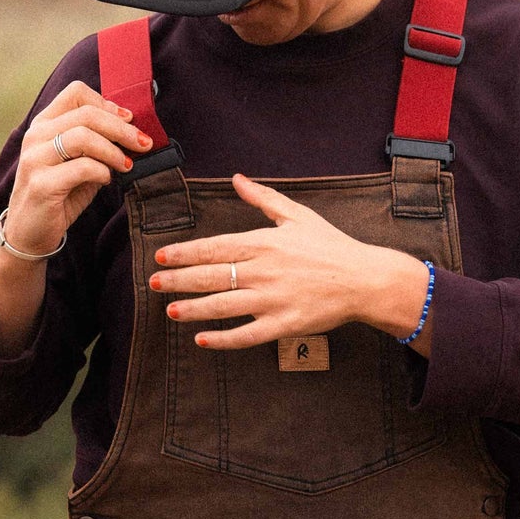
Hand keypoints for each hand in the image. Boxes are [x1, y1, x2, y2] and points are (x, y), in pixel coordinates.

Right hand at [3, 81, 155, 255]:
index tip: (129, 120)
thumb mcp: (77, 163)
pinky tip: (106, 180)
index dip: (108, 104)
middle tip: (142, 143)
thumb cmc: (59, 196)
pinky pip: (82, 168)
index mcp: (43, 125)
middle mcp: (35, 136)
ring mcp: (35, 159)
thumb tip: (131, 130)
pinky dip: (102, 172)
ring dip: (113, 150)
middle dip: (121, 128)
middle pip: (86, 114)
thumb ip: (96, 144)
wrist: (29, 234)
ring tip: (126, 164)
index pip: (76, 93)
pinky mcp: (41, 184)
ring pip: (83, 137)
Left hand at [149, 173, 433, 352]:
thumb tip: (236, 178)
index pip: (215, 247)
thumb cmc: (331, 246)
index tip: (162, 256)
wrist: (365, 279)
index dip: (186, 252)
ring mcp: (273, 299)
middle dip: (179, 280)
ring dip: (194, 309)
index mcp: (264, 242)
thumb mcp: (298, 215)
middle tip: (154, 284)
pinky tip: (202, 340)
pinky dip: (223, 339)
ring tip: (170, 311)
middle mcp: (264, 270)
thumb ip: (263, 198)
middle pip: (212, 276)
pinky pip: (247, 335)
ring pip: (224, 306)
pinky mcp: (284, 324)